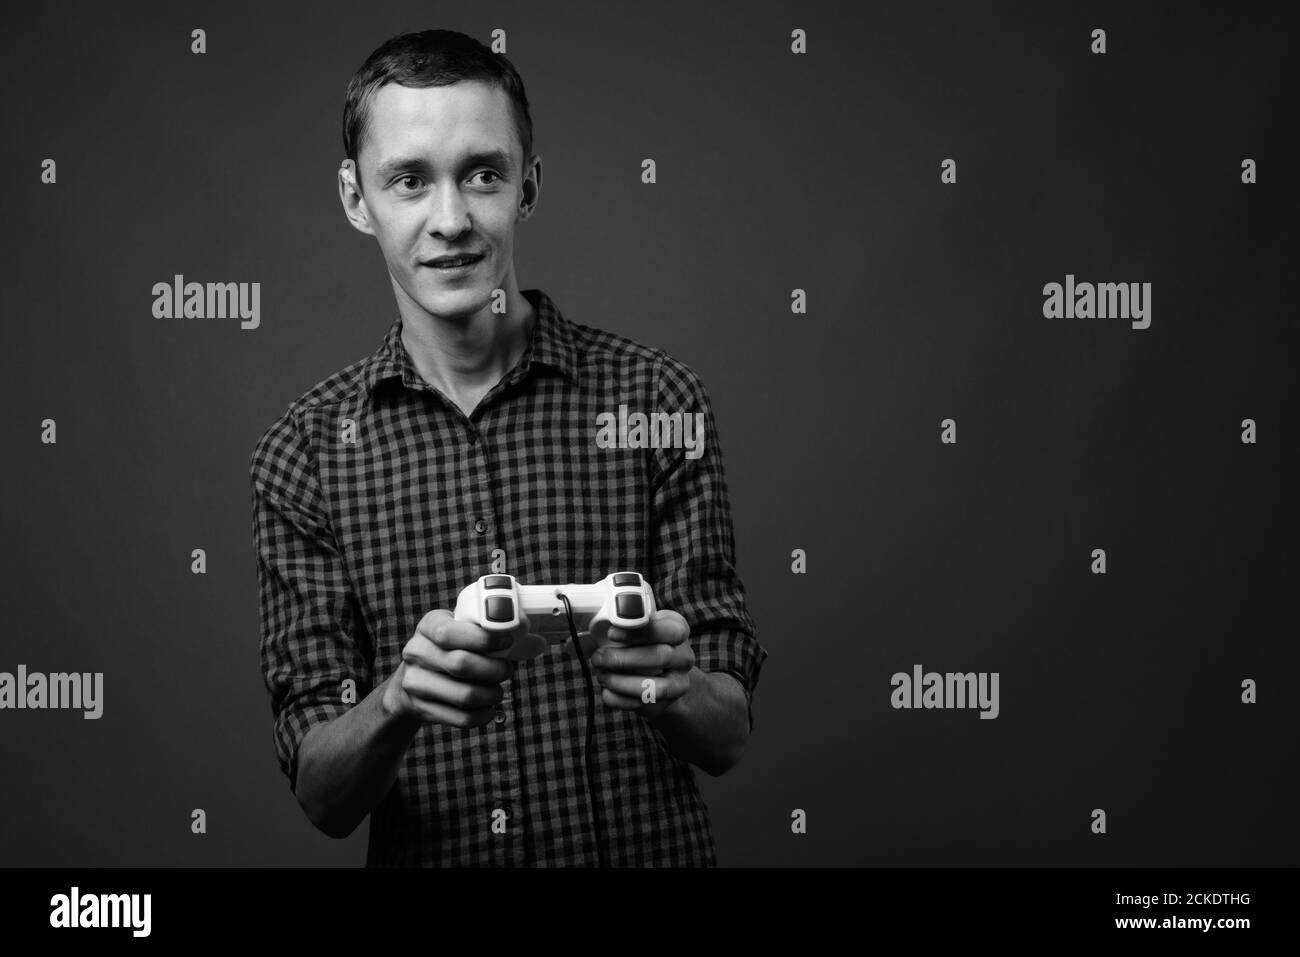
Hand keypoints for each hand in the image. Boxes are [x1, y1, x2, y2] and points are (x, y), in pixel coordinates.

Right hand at [381, 608, 526, 728]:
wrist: (414, 679)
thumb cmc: (451, 648)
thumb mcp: (460, 630)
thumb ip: (490, 632)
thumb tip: (536, 641)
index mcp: (428, 626)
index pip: (450, 632)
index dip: (484, 638)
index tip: (507, 641)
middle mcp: (416, 653)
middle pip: (461, 665)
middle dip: (494, 669)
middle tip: (506, 670)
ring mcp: (415, 683)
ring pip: (464, 696)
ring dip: (492, 694)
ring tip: (498, 690)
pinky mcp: (422, 709)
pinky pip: (462, 718)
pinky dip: (484, 715)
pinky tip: (489, 707)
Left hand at [588, 610, 694, 717]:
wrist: (662, 674)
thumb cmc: (643, 644)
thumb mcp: (641, 627)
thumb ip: (629, 623)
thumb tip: (606, 623)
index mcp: (678, 630)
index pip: (669, 630)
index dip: (640, 632)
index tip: (612, 633)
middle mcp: (684, 657)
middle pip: (662, 657)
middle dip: (623, 658)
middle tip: (598, 658)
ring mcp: (678, 683)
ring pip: (655, 688)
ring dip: (621, 682)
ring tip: (601, 675)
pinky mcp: (665, 704)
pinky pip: (642, 705)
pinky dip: (619, 699)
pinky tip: (607, 690)